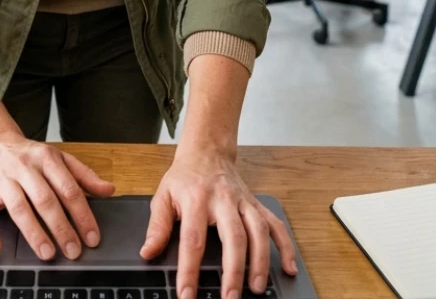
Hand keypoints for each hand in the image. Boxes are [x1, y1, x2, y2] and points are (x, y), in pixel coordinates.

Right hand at [0, 131, 115, 260]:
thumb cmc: (31, 156)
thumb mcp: (60, 159)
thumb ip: (84, 176)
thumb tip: (109, 190)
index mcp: (47, 159)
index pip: (69, 189)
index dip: (82, 214)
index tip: (92, 237)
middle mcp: (25, 168)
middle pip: (45, 199)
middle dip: (61, 227)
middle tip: (73, 251)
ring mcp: (4, 180)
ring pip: (20, 207)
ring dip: (34, 232)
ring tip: (48, 253)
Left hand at [140, 152, 296, 298]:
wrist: (206, 151)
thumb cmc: (184, 177)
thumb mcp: (163, 195)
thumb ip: (157, 225)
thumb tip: (147, 252)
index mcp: (196, 199)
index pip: (192, 239)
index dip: (189, 270)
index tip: (187, 294)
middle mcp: (222, 200)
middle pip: (232, 237)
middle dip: (233, 271)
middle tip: (230, 298)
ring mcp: (243, 201)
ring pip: (258, 231)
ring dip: (260, 261)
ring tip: (257, 288)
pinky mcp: (256, 204)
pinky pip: (275, 224)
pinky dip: (285, 246)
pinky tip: (288, 267)